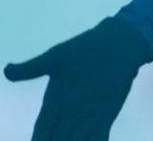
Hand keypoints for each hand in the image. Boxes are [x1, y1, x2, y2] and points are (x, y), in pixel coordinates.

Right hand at [4, 16, 152, 139]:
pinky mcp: (108, 113)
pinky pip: (99, 134)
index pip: (42, 129)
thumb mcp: (55, 58)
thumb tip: (6, 70)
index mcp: (53, 102)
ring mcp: (89, 114)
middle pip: (58, 138)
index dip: (39, 140)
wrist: (119, 42)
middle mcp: (69, 113)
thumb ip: (32, 68)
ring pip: (77, 139)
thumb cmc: (85, 48)